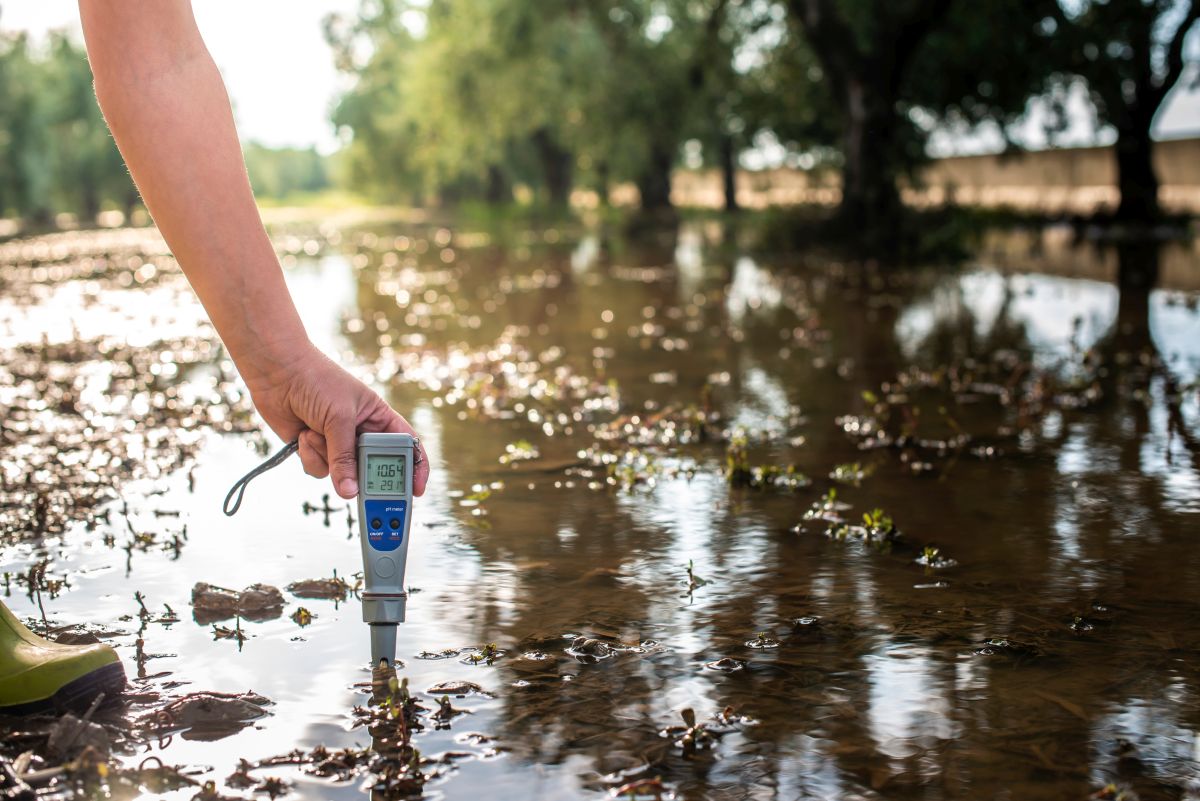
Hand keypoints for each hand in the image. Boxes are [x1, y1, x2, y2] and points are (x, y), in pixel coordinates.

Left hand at [242, 343, 428, 498]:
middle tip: (359, 488)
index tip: (416, 489)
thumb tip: (350, 491)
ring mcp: (337, 443)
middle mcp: (361, 433)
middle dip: (364, 478)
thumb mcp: (339, 417)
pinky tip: (303, 435)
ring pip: (342, 473)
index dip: (415, 467)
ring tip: (315, 433)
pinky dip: (309, 455)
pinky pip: (319, 470)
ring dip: (326, 457)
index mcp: (378, 418)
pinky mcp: (315, 449)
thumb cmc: (317, 381)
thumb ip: (345, 457)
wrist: (278, 371)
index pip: (406, 445)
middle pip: (374, 468)